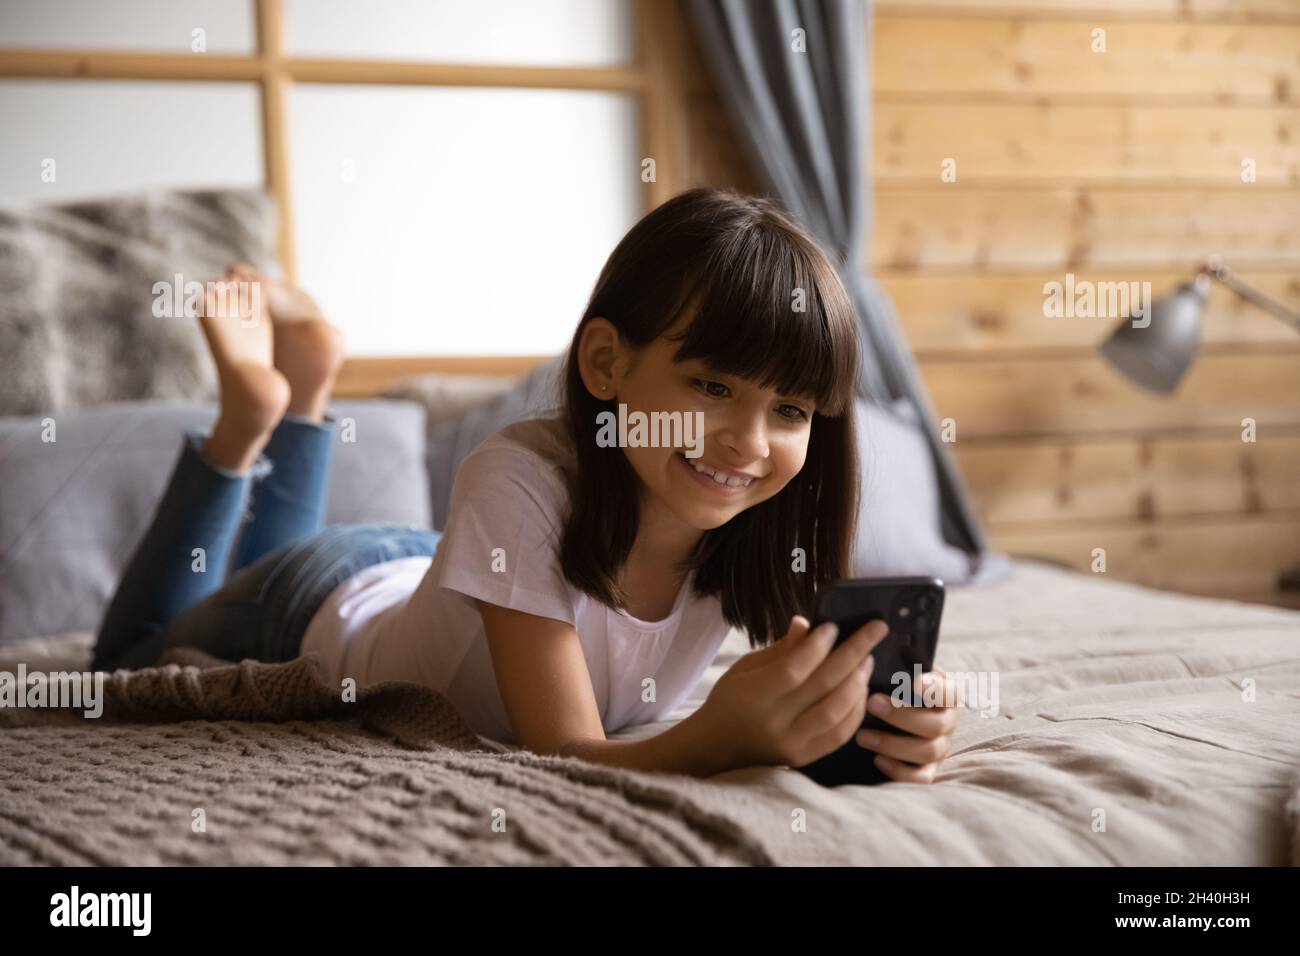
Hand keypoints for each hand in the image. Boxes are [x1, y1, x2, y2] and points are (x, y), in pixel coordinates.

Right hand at [694, 614, 889, 770]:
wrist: (716, 747)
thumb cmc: (730, 700)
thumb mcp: (745, 668)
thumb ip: (780, 650)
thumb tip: (807, 624)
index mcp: (753, 696)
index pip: (793, 669)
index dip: (817, 647)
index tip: (834, 626)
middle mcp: (774, 722)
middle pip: (823, 686)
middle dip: (854, 653)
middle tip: (875, 631)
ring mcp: (792, 744)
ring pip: (836, 712)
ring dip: (858, 683)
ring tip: (868, 660)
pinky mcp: (804, 758)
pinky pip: (839, 735)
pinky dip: (856, 711)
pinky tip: (861, 690)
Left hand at [856, 667, 958, 783]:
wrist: (890, 717)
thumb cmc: (893, 689)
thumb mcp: (898, 675)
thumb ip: (898, 667)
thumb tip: (890, 651)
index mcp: (945, 696)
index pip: (949, 692)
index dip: (934, 688)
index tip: (913, 681)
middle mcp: (947, 722)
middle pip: (937, 725)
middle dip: (902, 716)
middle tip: (871, 703)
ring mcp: (940, 747)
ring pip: (929, 751)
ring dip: (893, 744)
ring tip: (862, 736)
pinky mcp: (928, 769)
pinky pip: (921, 777)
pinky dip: (899, 771)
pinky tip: (877, 759)